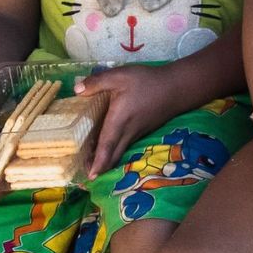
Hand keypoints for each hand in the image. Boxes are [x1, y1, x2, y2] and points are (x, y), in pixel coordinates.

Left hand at [77, 63, 182, 177]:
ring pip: (119, 151)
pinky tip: (109, 144)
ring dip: (107, 159)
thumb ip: (97, 82)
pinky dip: (115, 150)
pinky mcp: (142, 130)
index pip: (106, 146)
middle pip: (112, 155)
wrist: (176, 88)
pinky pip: (126, 145)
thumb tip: (76, 90)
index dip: (98, 162)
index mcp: (119, 121)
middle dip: (100, 167)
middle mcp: (127, 132)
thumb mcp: (120, 76)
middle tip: (86, 173)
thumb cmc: (147, 82)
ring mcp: (136, 133)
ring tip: (92, 161)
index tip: (91, 177)